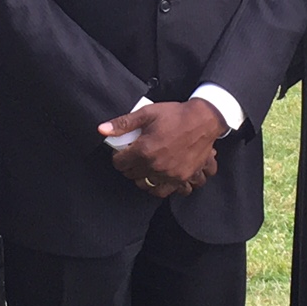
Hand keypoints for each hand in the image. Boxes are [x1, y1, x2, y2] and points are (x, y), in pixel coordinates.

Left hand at [101, 99, 225, 195]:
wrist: (204, 120)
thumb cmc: (175, 115)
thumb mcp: (147, 113)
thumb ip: (123, 123)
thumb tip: (102, 130)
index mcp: (144, 150)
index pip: (120, 163)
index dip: (118, 156)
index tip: (122, 151)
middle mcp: (155, 165)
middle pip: (131, 175)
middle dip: (129, 166)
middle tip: (133, 157)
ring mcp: (170, 174)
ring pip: (145, 186)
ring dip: (142, 178)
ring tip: (144, 168)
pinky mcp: (182, 178)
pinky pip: (165, 192)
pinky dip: (159, 187)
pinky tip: (158, 178)